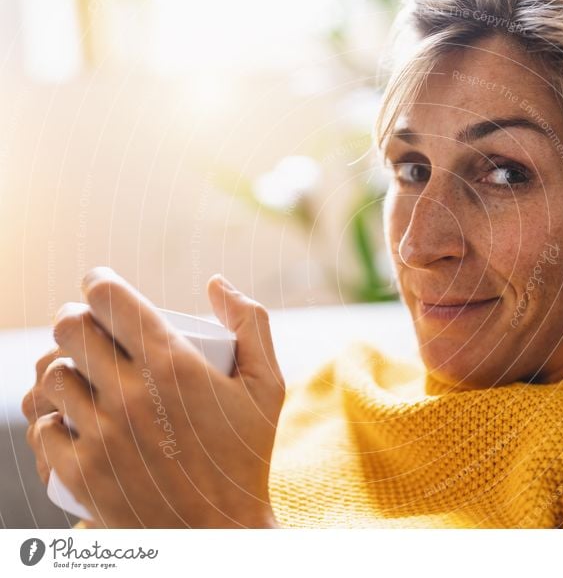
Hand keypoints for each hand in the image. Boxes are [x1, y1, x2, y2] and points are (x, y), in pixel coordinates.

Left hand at [22, 267, 284, 526]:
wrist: (220, 533)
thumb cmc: (245, 456)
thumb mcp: (268, 386)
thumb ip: (252, 323)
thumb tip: (216, 283)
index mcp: (173, 365)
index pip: (107, 298)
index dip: (99, 282)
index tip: (103, 287)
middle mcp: (130, 395)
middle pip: (68, 329)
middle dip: (77, 319)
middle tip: (93, 330)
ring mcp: (100, 435)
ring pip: (50, 375)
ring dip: (63, 366)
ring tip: (82, 374)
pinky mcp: (79, 472)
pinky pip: (40, 426)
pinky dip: (50, 416)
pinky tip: (71, 417)